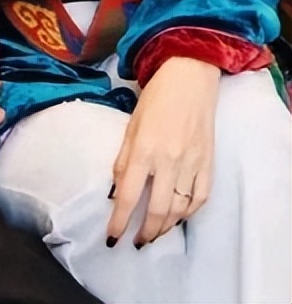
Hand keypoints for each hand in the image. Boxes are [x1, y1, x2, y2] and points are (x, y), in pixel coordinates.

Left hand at [107, 57, 219, 247]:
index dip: (118, 220)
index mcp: (144, 150)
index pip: (129, 195)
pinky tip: (178, 217)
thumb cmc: (155, 98)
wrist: (189, 79)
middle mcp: (168, 161)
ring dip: (165, 227)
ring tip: (154, 233)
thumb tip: (117, 190)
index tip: (112, 237)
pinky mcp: (208, 164)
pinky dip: (189, 213)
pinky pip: (200, 198)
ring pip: (179, 209)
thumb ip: (124, 159)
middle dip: (145, 231)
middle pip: (157, 210)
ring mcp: (192, 164)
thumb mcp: (130, 125)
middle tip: (136, 241)